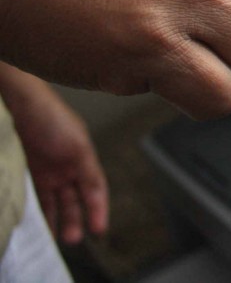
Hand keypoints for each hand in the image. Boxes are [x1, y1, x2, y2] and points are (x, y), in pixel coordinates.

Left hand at [0, 64, 107, 243]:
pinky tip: (38, 221)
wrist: (20, 103)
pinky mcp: (28, 170)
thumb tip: (96, 193)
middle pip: (74, 198)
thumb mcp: (78, 146)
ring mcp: (46, 169)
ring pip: (54, 200)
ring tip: (55, 237)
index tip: (99, 229)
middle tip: (73, 238)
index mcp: (83, 158)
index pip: (95, 189)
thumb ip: (86, 170)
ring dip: (56, 218)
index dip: (98, 208)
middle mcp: (66, 166)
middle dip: (75, 218)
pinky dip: (38, 209)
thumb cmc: (51, 117)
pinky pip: (35, 195)